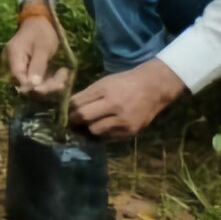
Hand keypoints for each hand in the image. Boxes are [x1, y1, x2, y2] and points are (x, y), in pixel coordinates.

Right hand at [5, 11, 70, 97]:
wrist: (41, 20)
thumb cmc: (42, 31)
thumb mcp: (42, 48)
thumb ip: (37, 66)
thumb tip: (33, 86)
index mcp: (14, 56)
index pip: (19, 77)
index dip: (33, 86)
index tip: (52, 87)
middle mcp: (15, 63)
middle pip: (27, 82)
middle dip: (46, 85)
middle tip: (63, 82)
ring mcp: (23, 65)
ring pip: (35, 82)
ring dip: (51, 82)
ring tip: (65, 74)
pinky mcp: (30, 66)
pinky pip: (39, 77)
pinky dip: (51, 78)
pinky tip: (62, 73)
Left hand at [72, 59, 186, 138]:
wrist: (153, 88)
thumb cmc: (124, 82)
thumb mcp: (104, 83)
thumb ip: (87, 95)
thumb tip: (70, 108)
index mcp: (105, 90)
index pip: (78, 104)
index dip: (69, 109)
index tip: (67, 112)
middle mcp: (115, 106)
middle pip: (84, 118)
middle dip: (74, 121)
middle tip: (72, 122)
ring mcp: (124, 120)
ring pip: (95, 130)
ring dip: (89, 128)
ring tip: (88, 125)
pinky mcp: (130, 131)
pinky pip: (109, 136)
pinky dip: (103, 132)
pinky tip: (103, 127)